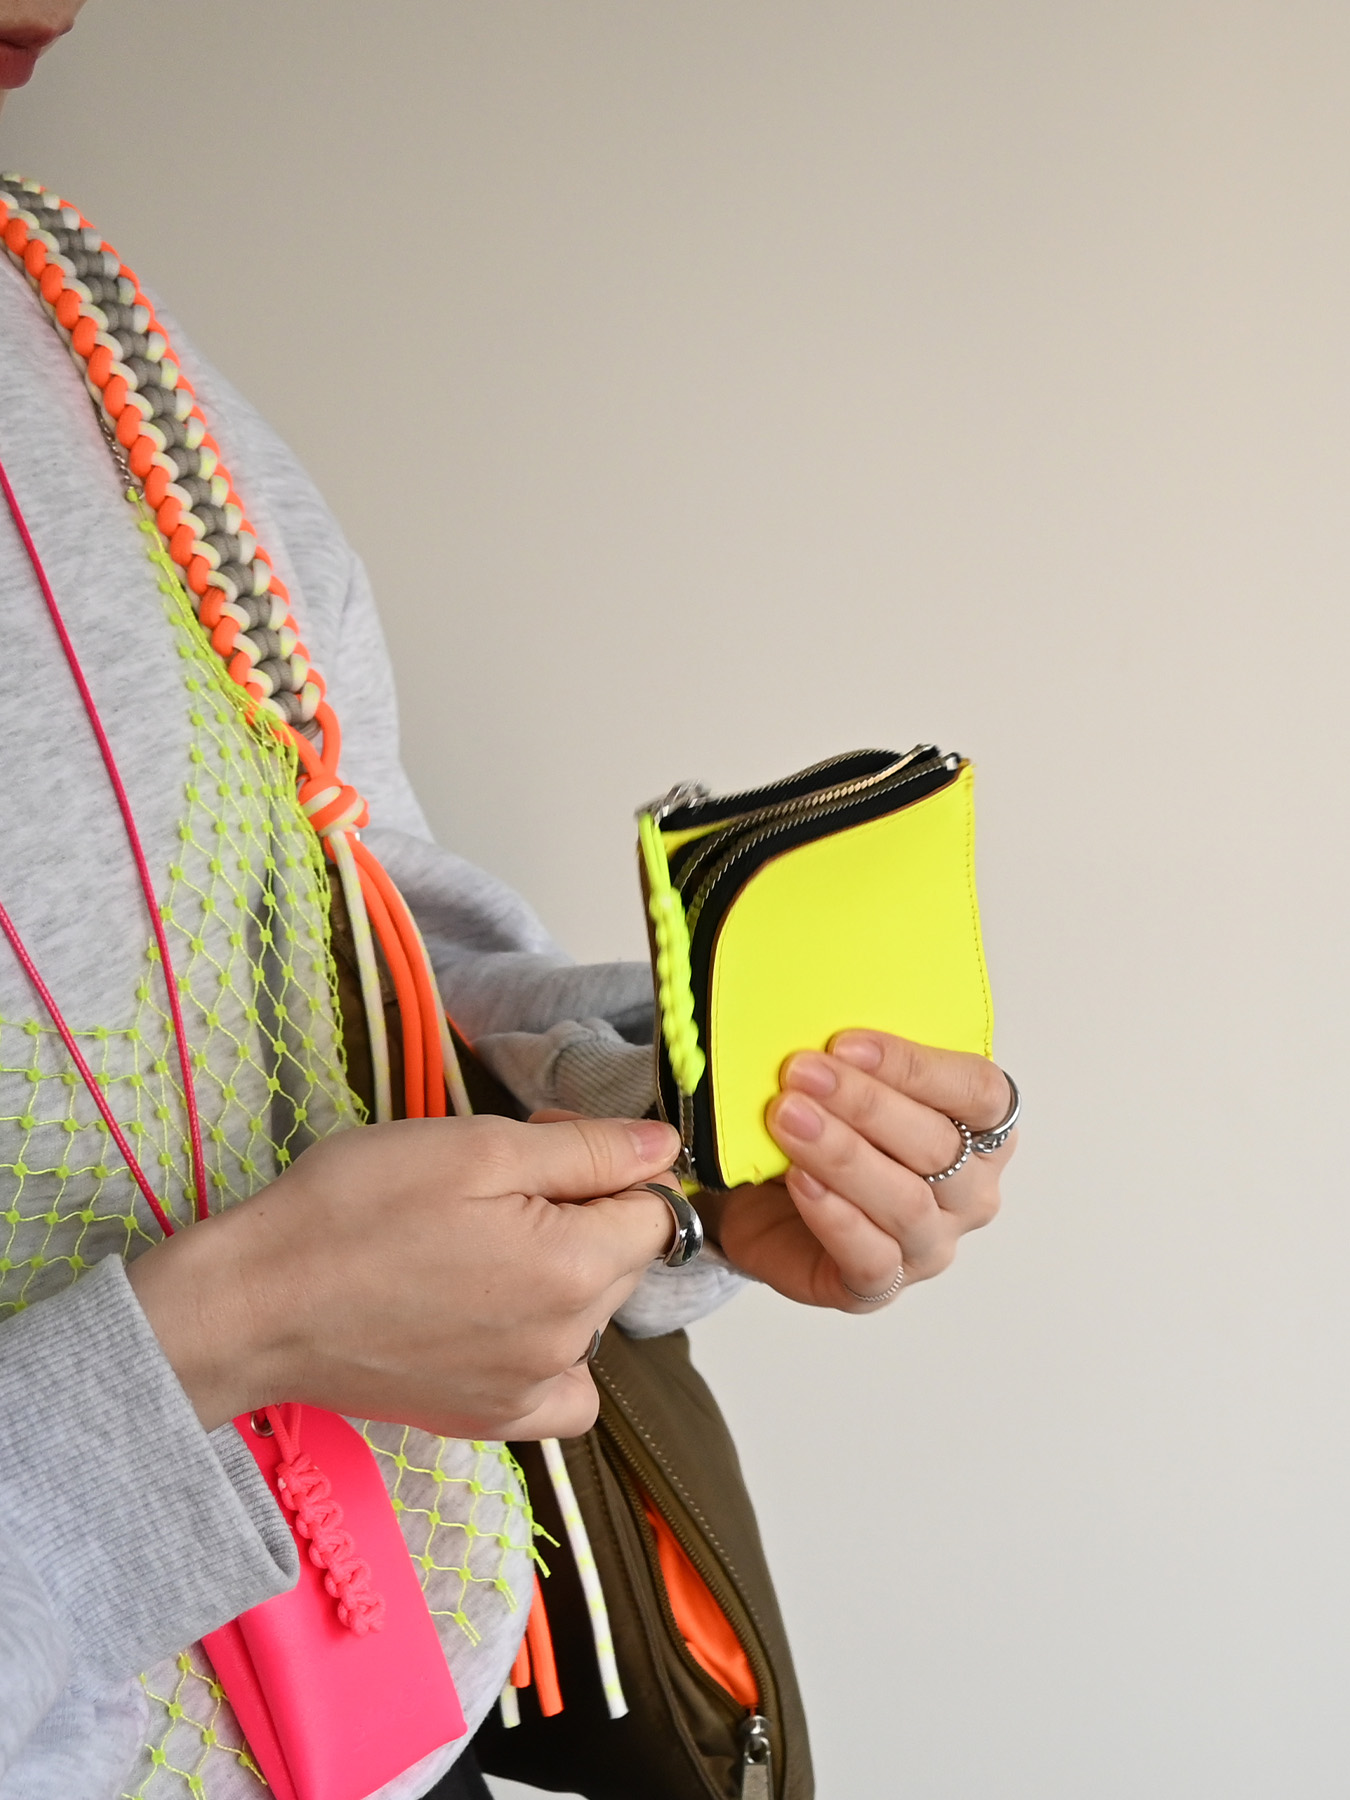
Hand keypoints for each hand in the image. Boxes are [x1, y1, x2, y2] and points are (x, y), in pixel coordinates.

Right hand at [127, 1115, 679, 1438]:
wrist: (255, 1302)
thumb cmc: (354, 1210)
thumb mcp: (478, 1147)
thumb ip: (587, 1150)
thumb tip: (666, 1147)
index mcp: (574, 1268)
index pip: (656, 1210)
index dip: (610, 1165)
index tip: (546, 1147)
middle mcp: (566, 1343)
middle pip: (623, 1260)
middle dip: (584, 1211)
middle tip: (494, 1184)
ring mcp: (527, 1391)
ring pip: (591, 1315)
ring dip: (562, 1273)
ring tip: (474, 1244)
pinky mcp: (487, 1421)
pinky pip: (563, 1392)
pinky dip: (551, 1353)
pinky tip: (500, 1320)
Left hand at [705, 1033, 1013, 1311]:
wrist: (760, 1198)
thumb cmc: (824, 1128)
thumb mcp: (847, 1081)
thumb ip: (857, 1056)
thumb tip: (822, 1017)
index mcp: (982, 1129)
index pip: (979, 1092)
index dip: (916, 1066)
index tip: (845, 1043)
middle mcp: (970, 1192)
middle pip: (940, 1147)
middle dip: (866, 1104)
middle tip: (802, 1072)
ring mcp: (930, 1244)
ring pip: (906, 1202)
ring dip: (843, 1154)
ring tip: (788, 1118)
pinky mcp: (878, 1286)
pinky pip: (871, 1257)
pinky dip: (834, 1215)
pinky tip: (800, 1179)